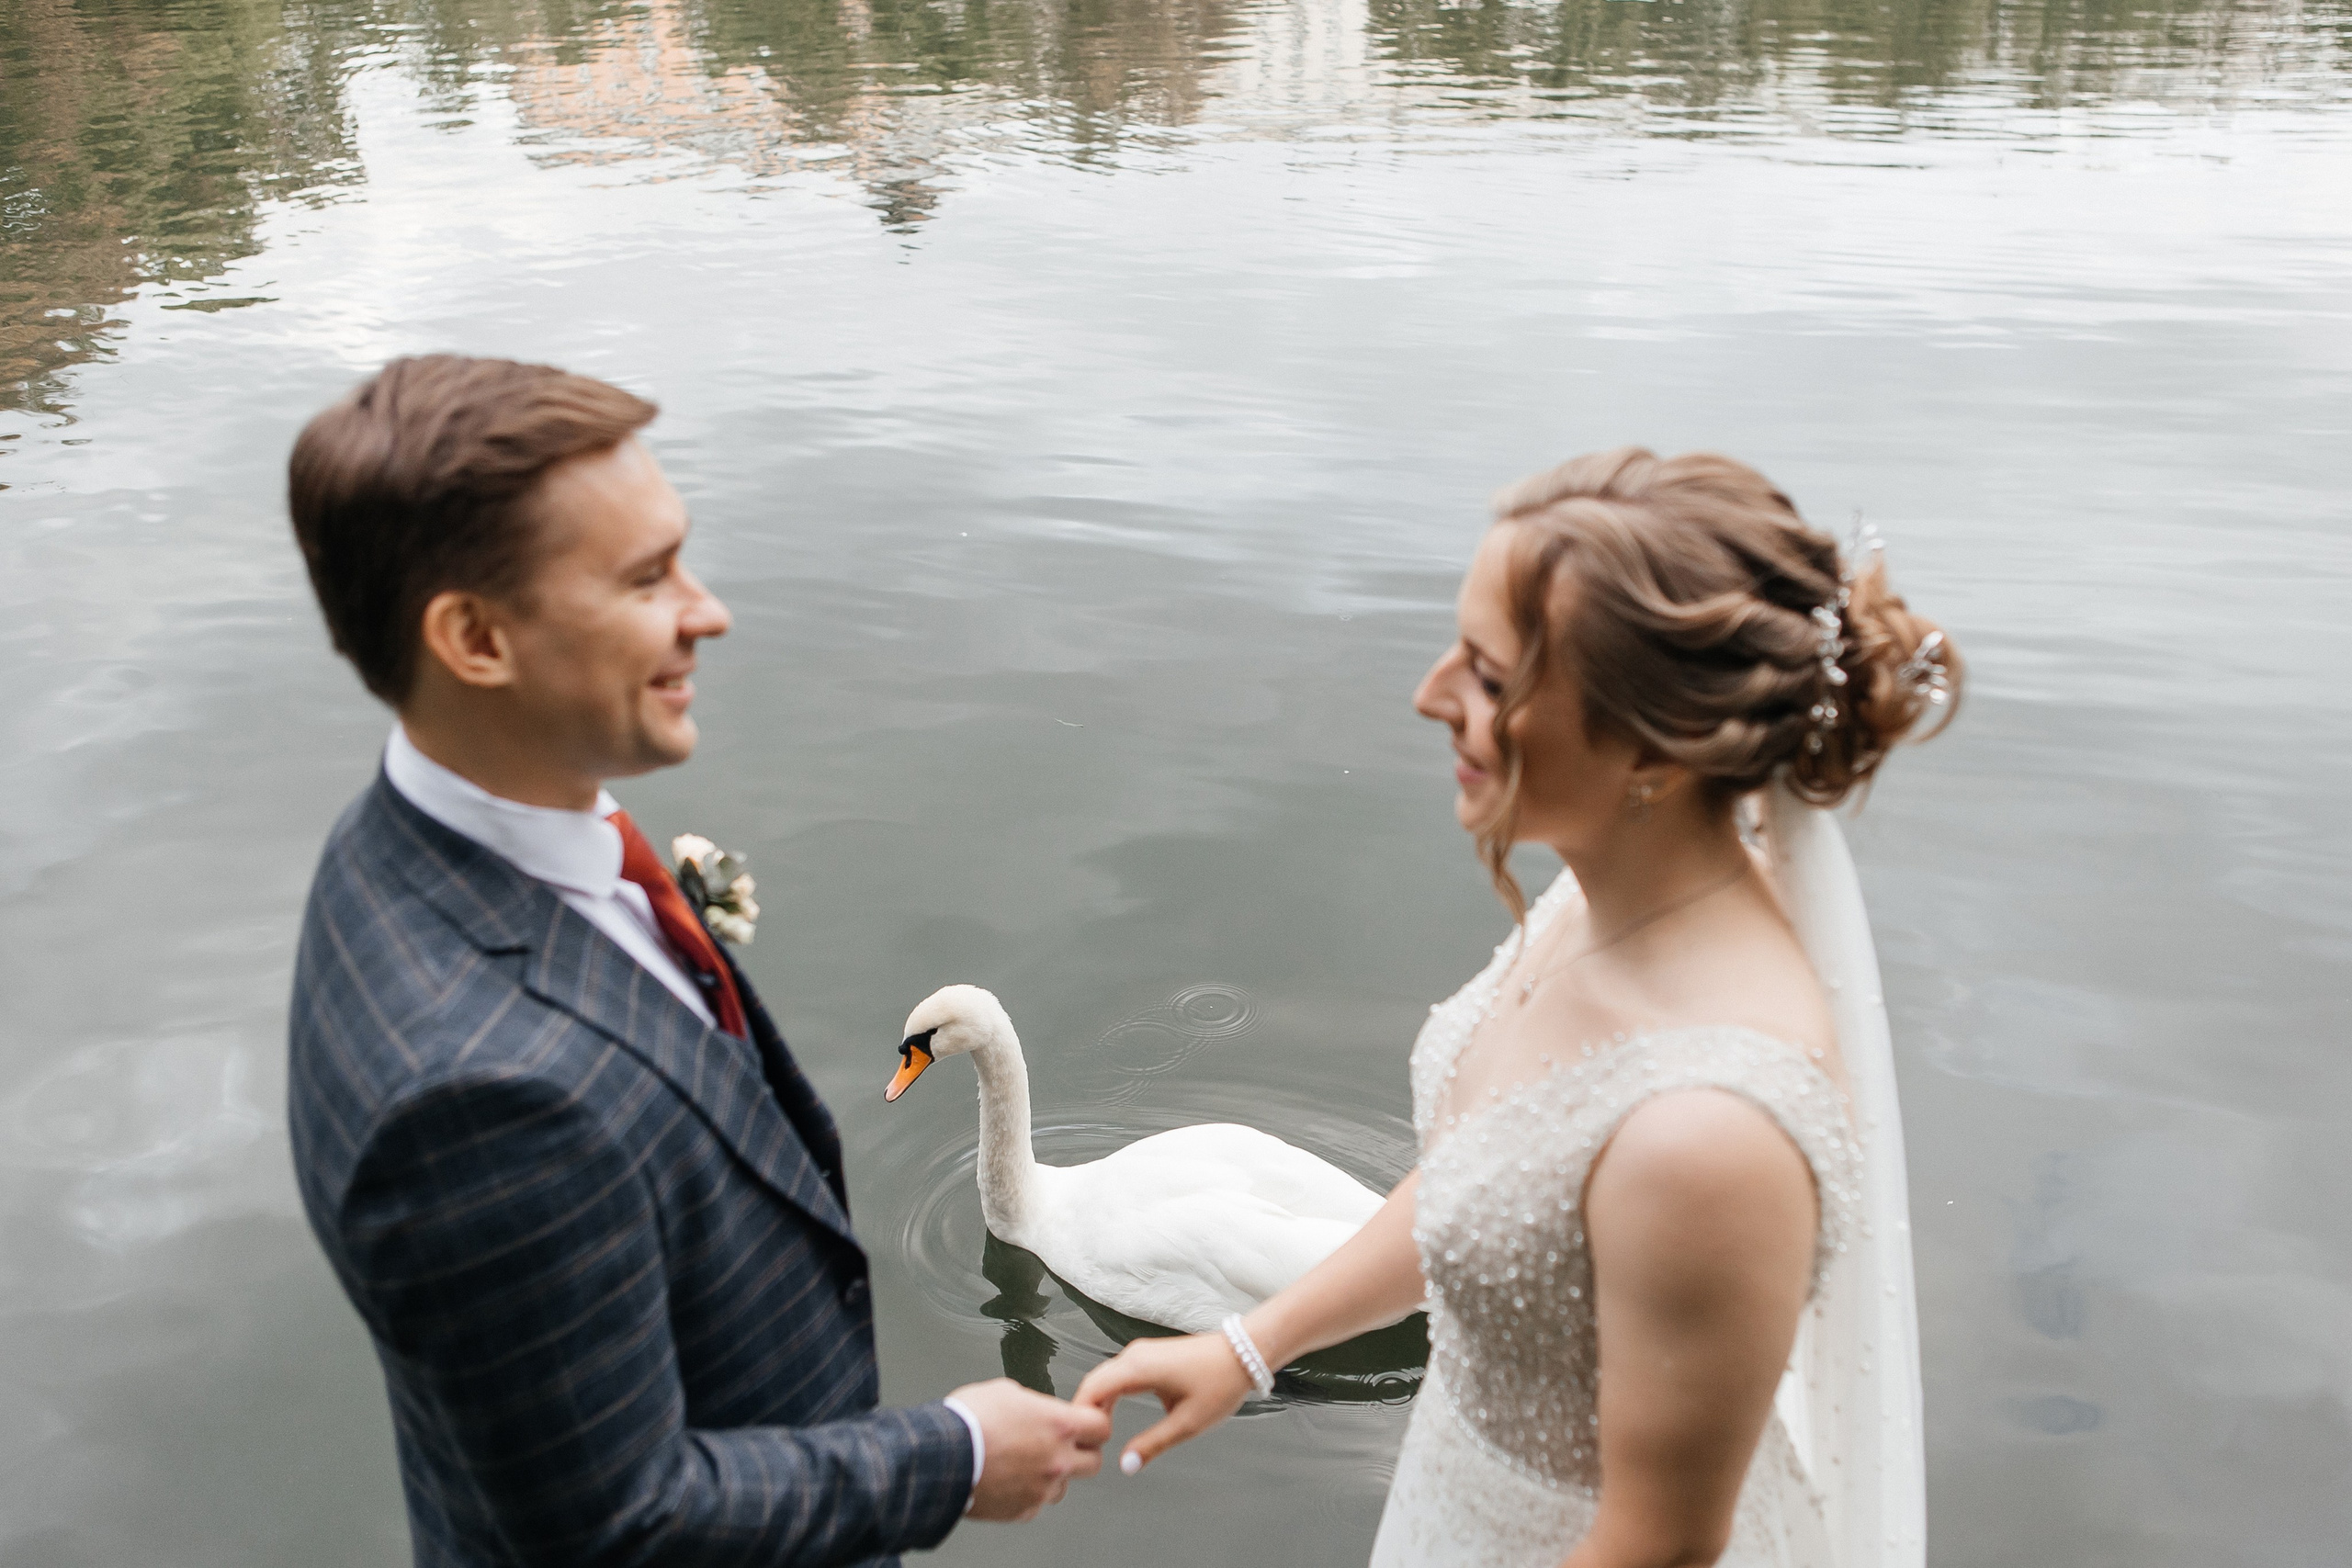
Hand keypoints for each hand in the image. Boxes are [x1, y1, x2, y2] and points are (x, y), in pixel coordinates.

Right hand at [949, 1377, 1109, 1520]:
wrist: (941, 1457)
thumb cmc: (968, 1421)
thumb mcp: (1005, 1391)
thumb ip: (1033, 1403)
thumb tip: (1035, 1409)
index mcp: (1059, 1425)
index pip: (1101, 1426)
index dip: (1095, 1421)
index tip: (1088, 1421)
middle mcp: (1057, 1459)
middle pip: (1094, 1461)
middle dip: (1082, 1452)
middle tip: (1065, 1444)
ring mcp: (1042, 1488)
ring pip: (1064, 1485)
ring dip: (1053, 1474)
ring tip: (1026, 1462)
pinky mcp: (1023, 1509)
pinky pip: (1036, 1502)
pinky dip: (1027, 1492)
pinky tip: (1009, 1479)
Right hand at [1072, 1331, 1253, 1474]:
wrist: (1244, 1353)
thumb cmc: (1220, 1384)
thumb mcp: (1187, 1423)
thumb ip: (1152, 1444)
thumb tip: (1125, 1466)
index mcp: (1138, 1367)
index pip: (1091, 1390)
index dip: (1081, 1418)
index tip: (1083, 1445)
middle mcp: (1133, 1355)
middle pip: (1093, 1383)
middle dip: (1085, 1413)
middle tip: (1085, 1445)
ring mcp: (1140, 1353)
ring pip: (1104, 1378)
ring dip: (1097, 1404)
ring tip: (1098, 1436)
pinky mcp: (1148, 1356)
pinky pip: (1118, 1375)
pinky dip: (1110, 1395)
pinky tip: (1112, 1417)